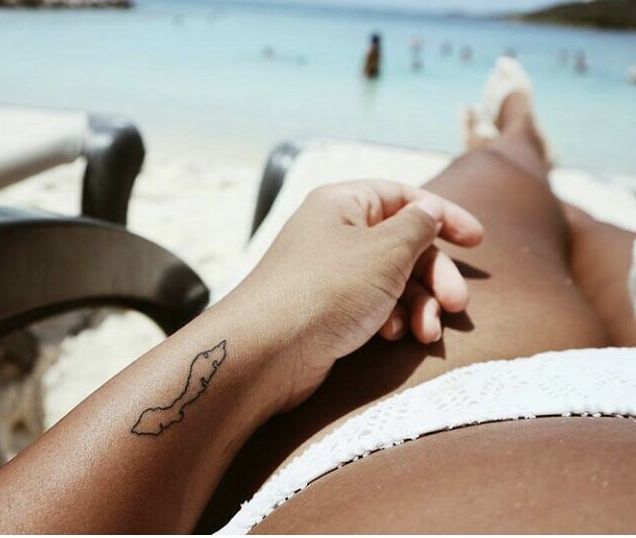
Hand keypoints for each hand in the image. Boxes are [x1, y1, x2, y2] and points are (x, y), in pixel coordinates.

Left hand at [236, 180, 482, 408]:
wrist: (269, 350)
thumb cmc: (328, 289)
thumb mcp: (385, 250)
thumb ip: (417, 226)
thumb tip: (429, 209)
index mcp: (344, 204)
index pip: (404, 197)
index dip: (444, 214)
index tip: (477, 241)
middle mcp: (336, 234)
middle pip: (403, 244)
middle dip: (435, 275)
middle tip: (457, 304)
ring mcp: (332, 273)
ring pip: (393, 280)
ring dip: (418, 305)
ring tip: (427, 331)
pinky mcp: (331, 308)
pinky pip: (374, 305)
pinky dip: (391, 319)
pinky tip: (392, 336)